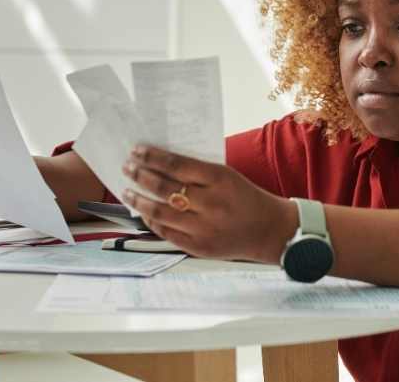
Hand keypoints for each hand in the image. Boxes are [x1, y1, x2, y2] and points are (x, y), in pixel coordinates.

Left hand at [121, 145, 297, 263]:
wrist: (271, 230)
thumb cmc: (247, 198)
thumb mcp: (228, 177)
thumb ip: (199, 172)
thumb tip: (161, 164)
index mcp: (220, 180)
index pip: (177, 165)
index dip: (152, 157)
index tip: (137, 151)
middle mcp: (211, 204)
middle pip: (164, 188)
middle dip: (140, 175)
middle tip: (127, 167)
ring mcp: (204, 228)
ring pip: (160, 212)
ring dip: (139, 200)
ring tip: (127, 190)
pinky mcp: (199, 247)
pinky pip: (166, 233)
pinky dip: (152, 221)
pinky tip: (144, 212)